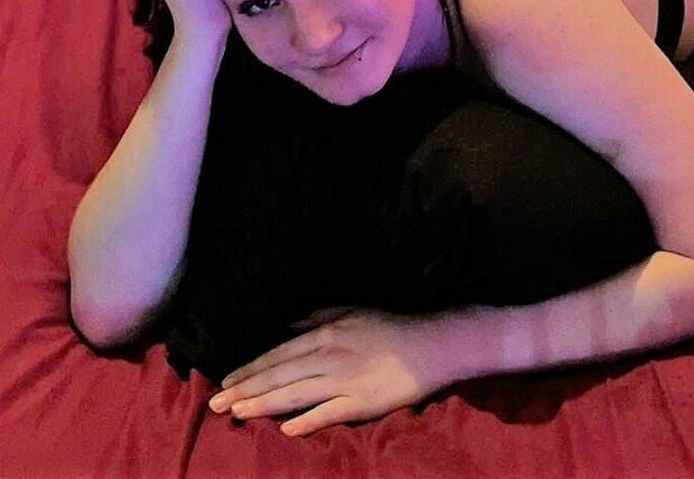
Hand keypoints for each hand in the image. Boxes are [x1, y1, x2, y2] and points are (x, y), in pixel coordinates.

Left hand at [207, 309, 445, 435]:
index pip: (278, 354)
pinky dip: (305, 421)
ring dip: (263, 405)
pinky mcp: (360, 402)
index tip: (226, 382)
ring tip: (236, 415)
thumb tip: (290, 325)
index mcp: (325, 334)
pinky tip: (285, 429)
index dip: (251, 370)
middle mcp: (328, 356)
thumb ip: (320, 317)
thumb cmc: (390, 328)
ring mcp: (343, 380)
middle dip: (245, 390)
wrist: (429, 345)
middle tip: (215, 405)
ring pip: (294, 394)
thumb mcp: (352, 312)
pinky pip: (327, 412)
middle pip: (279, 376)